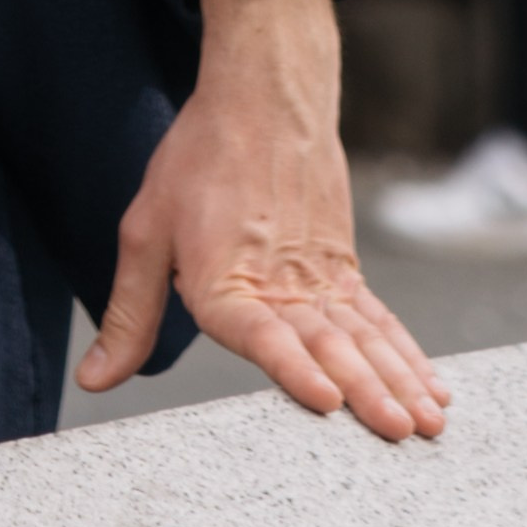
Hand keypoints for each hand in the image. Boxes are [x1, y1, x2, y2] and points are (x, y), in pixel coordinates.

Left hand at [74, 0, 447, 440]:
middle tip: (398, 432)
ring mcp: (321, 276)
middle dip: (367, 392)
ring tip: (427, 422)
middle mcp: (281, 284)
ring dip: (399, 380)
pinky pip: (379, 317)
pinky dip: (408, 351)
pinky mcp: (344, 265)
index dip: (291, 367)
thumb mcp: (145, 233)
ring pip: (366, 336)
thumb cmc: (197, 161)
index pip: (261, 332)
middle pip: (329, 343)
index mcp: (226, 280)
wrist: (262, 95)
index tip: (325, 399)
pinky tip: (433, 384)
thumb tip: (94, 381)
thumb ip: (129, 315)